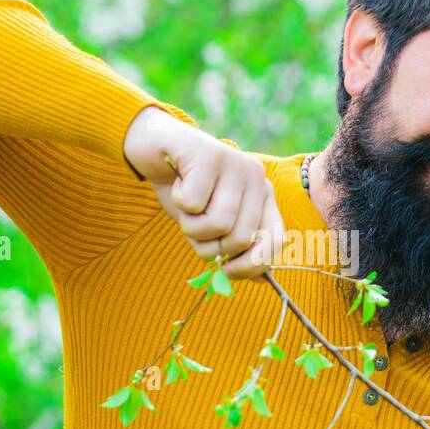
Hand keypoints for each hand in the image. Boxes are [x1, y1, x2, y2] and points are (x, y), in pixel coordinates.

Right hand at [123, 106, 283, 280]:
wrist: (156, 148)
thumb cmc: (187, 192)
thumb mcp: (212, 225)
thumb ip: (236, 248)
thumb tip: (261, 280)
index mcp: (263, 196)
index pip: (273, 243)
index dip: (249, 266)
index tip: (226, 270)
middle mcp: (256, 177)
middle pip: (240, 238)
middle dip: (210, 246)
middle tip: (195, 226)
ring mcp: (235, 162)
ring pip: (218, 223)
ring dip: (191, 226)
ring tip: (186, 206)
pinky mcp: (209, 154)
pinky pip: (193, 203)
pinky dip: (178, 202)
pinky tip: (178, 183)